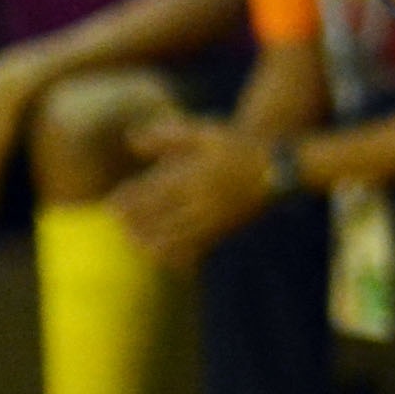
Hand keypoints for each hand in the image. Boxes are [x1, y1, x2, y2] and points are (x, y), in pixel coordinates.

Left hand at [110, 115, 272, 269]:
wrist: (281, 168)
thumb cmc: (240, 147)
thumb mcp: (205, 134)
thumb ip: (168, 136)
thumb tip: (131, 140)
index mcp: (194, 174)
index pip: (154, 191)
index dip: (131, 201)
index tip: (113, 206)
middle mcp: (202, 198)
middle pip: (161, 215)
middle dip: (138, 223)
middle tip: (118, 228)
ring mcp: (215, 216)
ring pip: (178, 234)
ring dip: (155, 241)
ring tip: (137, 245)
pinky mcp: (227, 228)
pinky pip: (200, 246)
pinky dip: (182, 253)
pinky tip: (169, 259)